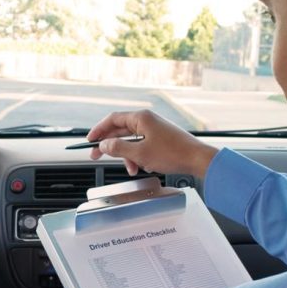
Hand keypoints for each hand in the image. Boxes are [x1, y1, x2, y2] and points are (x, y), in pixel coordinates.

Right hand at [86, 110, 217, 178]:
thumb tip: (103, 145)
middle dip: (110, 146)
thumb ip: (118, 148)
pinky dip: (139, 156)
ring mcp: (154, 129)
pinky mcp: (160, 139)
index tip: (89, 141)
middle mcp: (147, 120)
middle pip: (120, 131)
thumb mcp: (140, 153)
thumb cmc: (172, 154)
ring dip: (127, 156)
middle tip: (96, 156)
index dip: (98, 130)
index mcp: (141, 118)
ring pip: (131, 141)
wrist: (197, 159)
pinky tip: (145, 166)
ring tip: (131, 169)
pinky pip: (142, 146)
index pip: (112, 120)